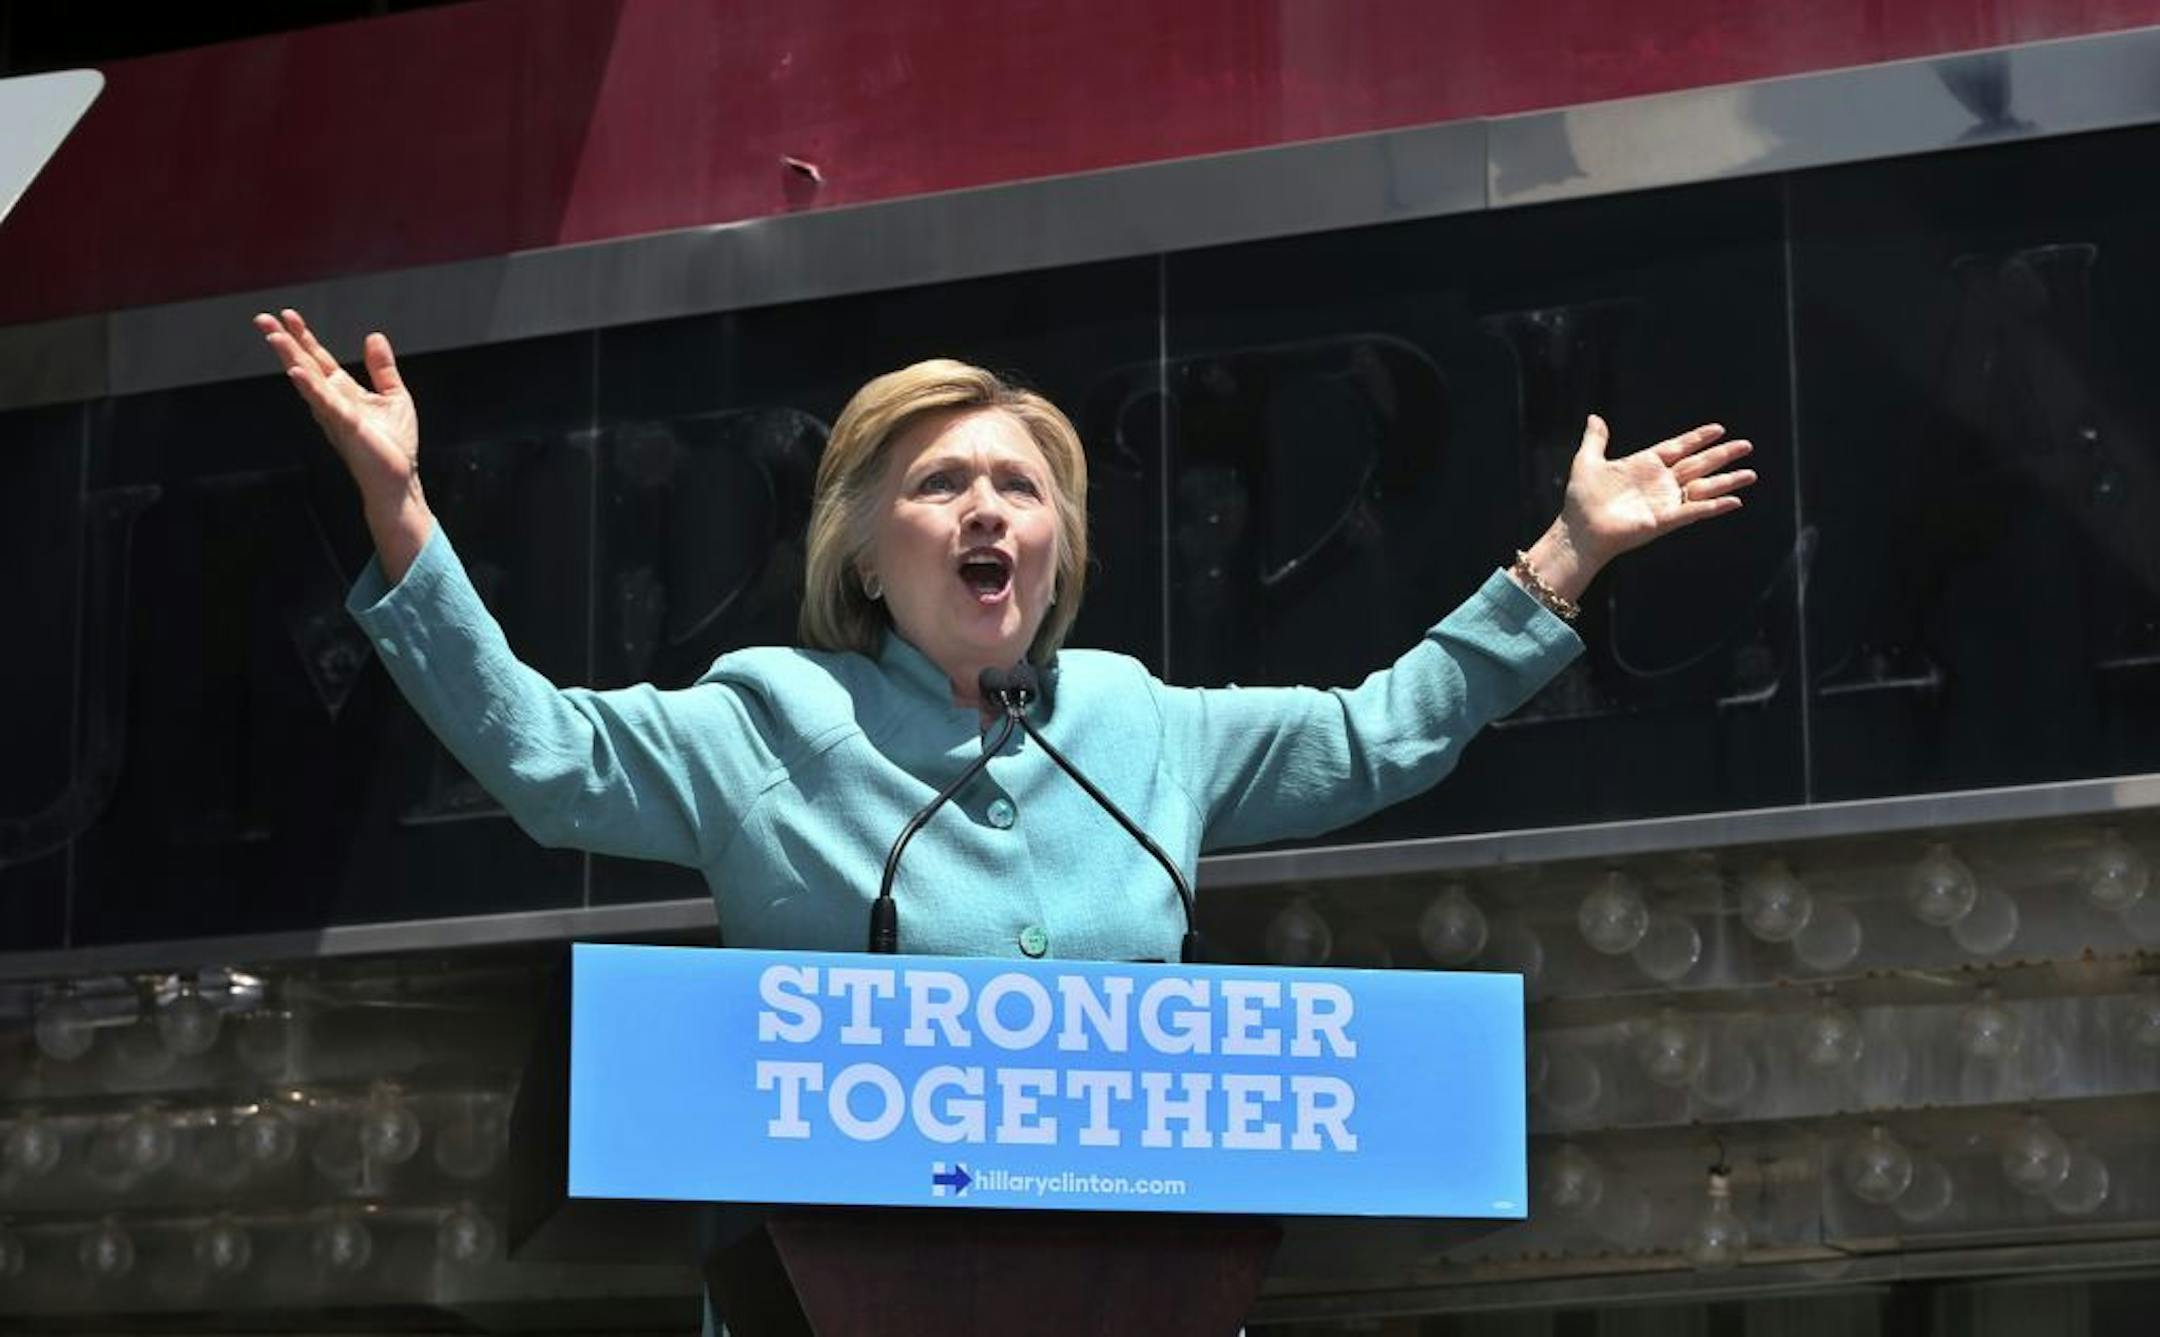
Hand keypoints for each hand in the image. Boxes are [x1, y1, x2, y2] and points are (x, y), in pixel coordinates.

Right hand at [254, 308, 431, 580]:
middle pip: (303, 365)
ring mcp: (335, 414)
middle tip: (262, 319)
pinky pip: (326, 404)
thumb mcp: (394, 396)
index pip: (317, 360)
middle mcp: (332, 401)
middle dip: (284, 342)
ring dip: (290, 358)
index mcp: (342, 392)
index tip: (288, 315)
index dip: (303, 337)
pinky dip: (311, 388)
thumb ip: (382, 368)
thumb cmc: (394, 445)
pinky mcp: (347, 426)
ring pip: (308, 381)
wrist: (398, 479)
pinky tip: (296, 372)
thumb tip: (373, 336)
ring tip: (274, 336)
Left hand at [1564, 415, 1754, 559]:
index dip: (1698, 438)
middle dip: (1722, 455)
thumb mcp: (1588, 462)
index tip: (1718, 429)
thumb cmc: (1581, 501)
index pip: (1678, 447)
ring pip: (1703, 487)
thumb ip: (1596, 440)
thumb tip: (1595, 417)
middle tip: (1746, 445)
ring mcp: (1664, 502)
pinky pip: (1695, 511)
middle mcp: (1659, 483)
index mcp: (1645, 465)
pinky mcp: (1665, 520)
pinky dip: (1714, 506)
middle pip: (1698, 464)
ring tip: (1750, 473)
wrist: (1579, 531)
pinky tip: (1735, 501)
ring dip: (1727, 480)